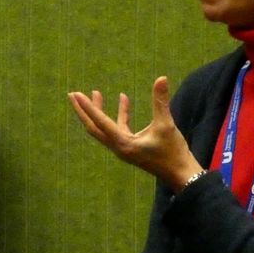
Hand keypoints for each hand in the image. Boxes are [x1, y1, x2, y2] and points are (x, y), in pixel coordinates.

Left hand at [68, 76, 202, 191]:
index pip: (99, 122)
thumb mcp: (166, 125)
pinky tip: (123, 98)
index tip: (76, 95)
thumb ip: (161, 102)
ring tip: (96, 92)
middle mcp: (118, 147)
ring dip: (100, 110)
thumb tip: (161, 78)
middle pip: (94, 127)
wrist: (180, 174)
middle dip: (84, 110)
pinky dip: (119, 114)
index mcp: (123, 144)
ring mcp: (123, 148)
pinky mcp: (130, 147)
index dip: (87, 107)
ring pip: (104, 127)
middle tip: (72, 94)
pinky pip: (118, 128)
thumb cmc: (173, 152)